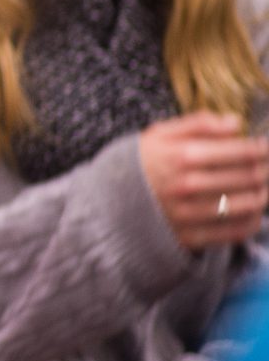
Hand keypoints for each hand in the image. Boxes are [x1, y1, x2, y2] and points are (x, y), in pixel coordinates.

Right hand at [137, 112, 268, 249]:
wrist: (108, 202)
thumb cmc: (140, 164)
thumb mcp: (159, 134)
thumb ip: (197, 124)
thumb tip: (235, 122)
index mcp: (182, 156)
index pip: (241, 152)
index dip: (262, 148)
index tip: (266, 146)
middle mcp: (188, 186)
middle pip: (250, 177)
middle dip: (266, 169)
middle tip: (267, 165)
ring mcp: (190, 214)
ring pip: (249, 204)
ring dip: (264, 194)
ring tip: (262, 186)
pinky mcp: (192, 238)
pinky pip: (237, 230)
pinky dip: (253, 220)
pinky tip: (252, 210)